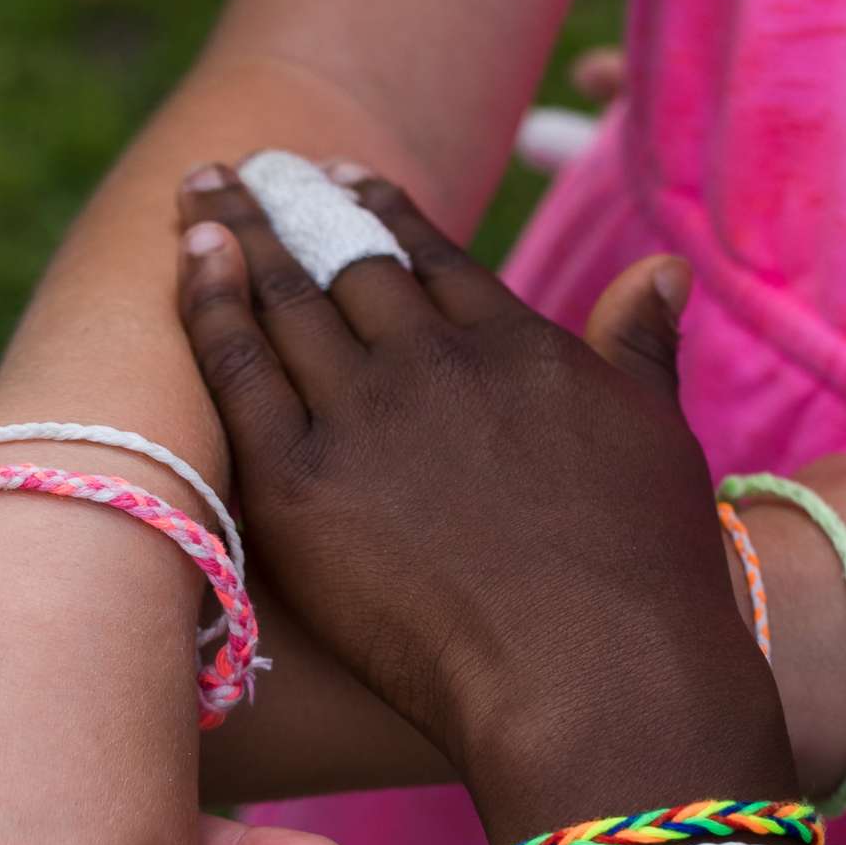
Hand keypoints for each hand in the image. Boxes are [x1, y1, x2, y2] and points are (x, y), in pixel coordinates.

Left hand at [174, 163, 779, 796]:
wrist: (597, 675)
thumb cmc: (645, 580)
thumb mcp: (657, 437)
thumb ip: (640, 347)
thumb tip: (657, 273)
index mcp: (517, 345)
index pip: (430, 257)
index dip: (380, 209)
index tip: (344, 176)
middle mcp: (433, 362)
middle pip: (344, 263)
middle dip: (293, 204)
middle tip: (251, 169)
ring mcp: (363, 417)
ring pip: (283, 300)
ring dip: (237, 234)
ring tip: (201, 192)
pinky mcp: (300, 485)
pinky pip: (234, 373)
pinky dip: (208, 305)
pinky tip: (187, 259)